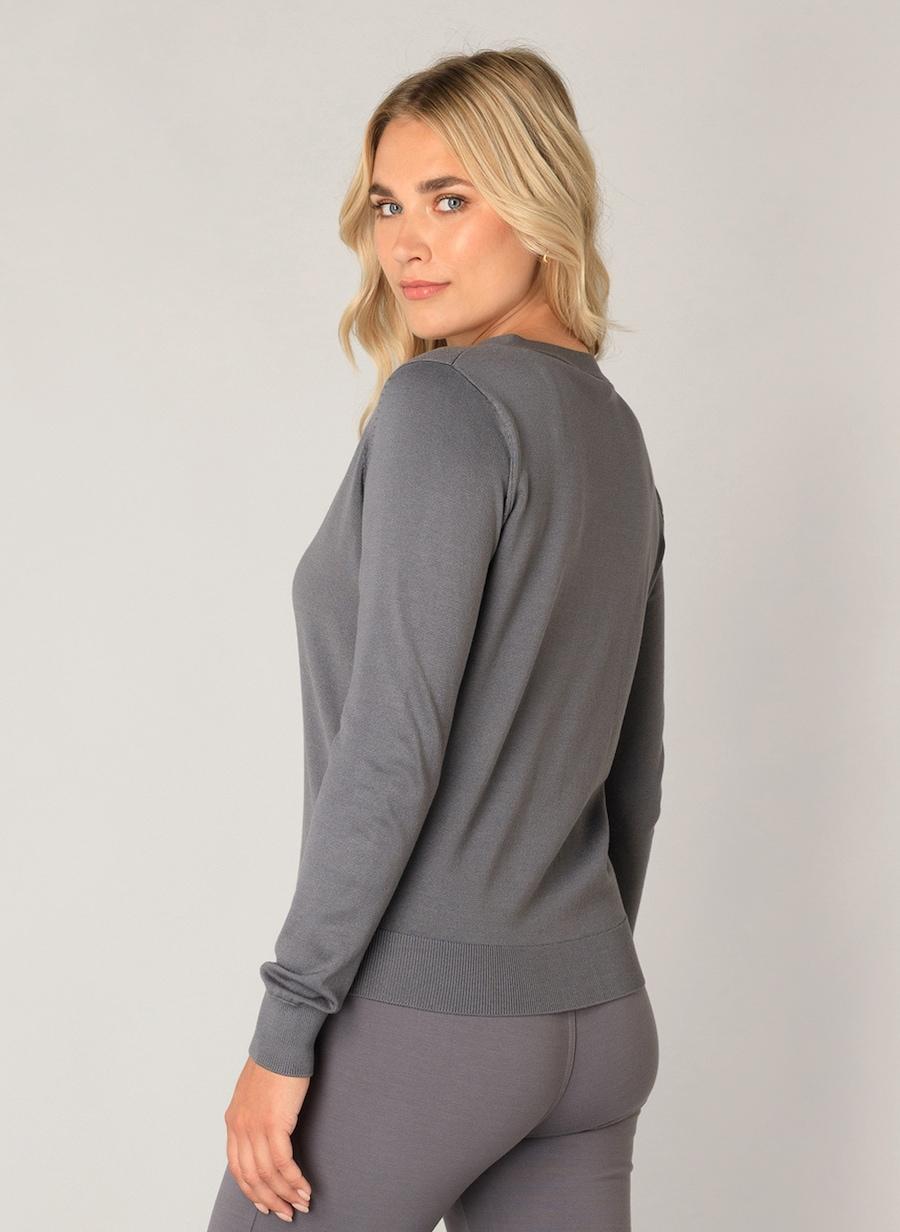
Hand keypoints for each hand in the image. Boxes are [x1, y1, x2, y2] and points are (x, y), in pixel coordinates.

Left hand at [224, 1056, 313, 1220]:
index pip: (237, 1168)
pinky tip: (305, 1188)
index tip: (266, 1203)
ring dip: (286, 1194)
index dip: (252, 1190)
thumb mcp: (254, 1092)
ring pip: (267, 1175)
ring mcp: (255, 1127)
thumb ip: (254, 1113)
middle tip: (286, 1212)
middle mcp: (240, 1128)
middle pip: (251, 1177)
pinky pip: (283, 1163)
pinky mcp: (273, 1124)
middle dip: (270, 1199)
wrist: (282, 1041)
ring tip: (301, 1204)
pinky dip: (294, 1180)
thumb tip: (265, 1131)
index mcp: (233, 1121)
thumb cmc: (274, 1060)